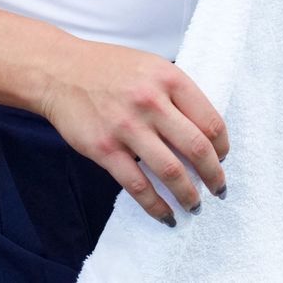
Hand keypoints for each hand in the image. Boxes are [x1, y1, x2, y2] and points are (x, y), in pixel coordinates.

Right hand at [38, 38, 228, 225]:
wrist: (59, 71)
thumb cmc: (108, 68)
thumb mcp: (150, 66)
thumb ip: (176, 94)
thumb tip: (204, 133)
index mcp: (168, 78)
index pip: (210, 121)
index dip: (222, 147)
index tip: (222, 158)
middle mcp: (150, 102)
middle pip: (197, 149)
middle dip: (214, 176)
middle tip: (218, 189)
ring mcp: (127, 127)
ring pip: (171, 171)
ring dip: (189, 195)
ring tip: (195, 206)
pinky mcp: (105, 149)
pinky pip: (137, 186)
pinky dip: (156, 206)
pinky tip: (166, 215)